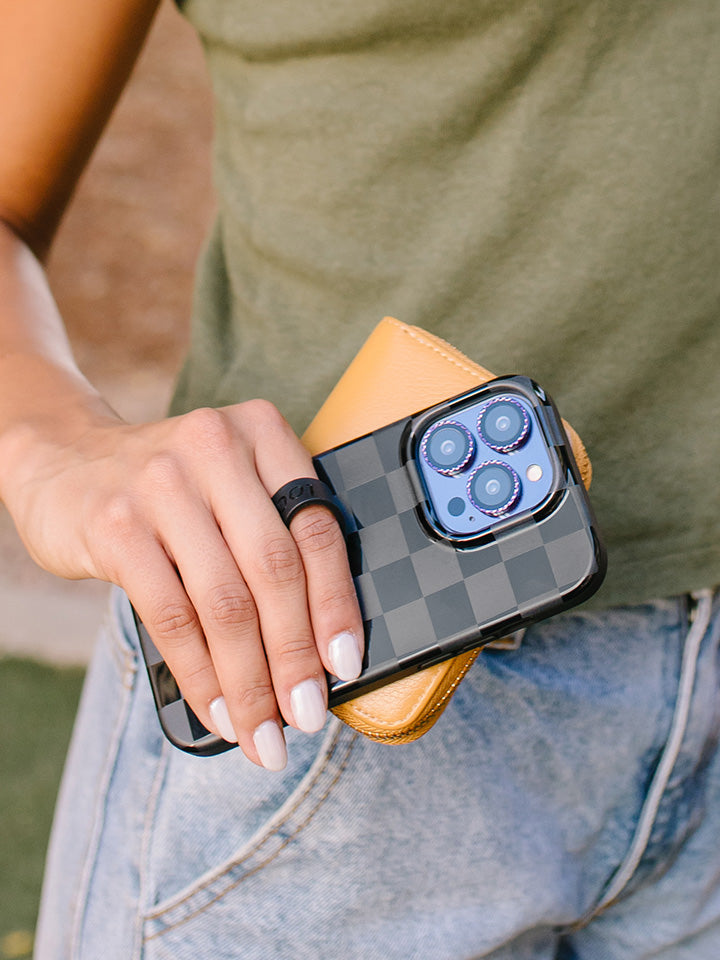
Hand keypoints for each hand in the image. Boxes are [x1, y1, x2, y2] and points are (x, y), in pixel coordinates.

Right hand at [7, 399, 363, 768]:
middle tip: (308, 716)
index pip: (317, 530)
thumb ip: (276, 537)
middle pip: (275, 572)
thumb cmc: (172, 491)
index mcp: (263, 433)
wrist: (66, 461)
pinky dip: (201, 676)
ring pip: (225, 604)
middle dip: (295, 658)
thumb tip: (324, 650)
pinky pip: (172, 617)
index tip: (346, 666)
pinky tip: (218, 711)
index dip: (337, 606)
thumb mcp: (231, 484)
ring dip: (250, 683)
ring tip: (265, 733)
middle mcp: (216, 449)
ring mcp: (161, 485)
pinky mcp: (115, 526)